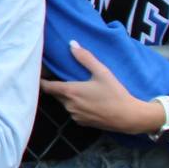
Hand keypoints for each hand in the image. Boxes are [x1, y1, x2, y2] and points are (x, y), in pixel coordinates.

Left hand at [40, 41, 160, 134]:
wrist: (128, 117)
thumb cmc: (115, 93)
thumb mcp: (102, 72)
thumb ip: (85, 58)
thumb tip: (72, 44)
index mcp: (70, 92)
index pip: (46, 86)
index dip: (41, 80)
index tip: (40, 73)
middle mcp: (68, 105)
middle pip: (55, 94)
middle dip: (56, 85)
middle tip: (60, 75)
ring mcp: (74, 115)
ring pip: (64, 102)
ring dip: (67, 95)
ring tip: (77, 86)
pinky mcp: (81, 122)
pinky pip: (73, 110)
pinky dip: (75, 104)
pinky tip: (87, 99)